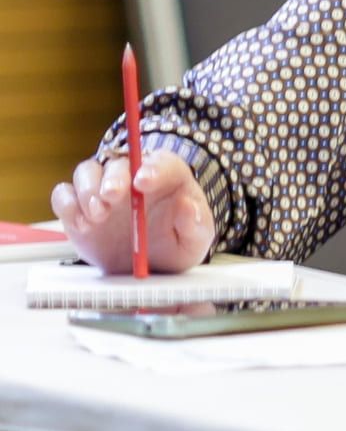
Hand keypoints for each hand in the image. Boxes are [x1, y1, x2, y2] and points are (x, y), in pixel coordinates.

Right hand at [51, 151, 214, 274]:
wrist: (145, 269)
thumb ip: (196, 225)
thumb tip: (189, 205)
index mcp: (166, 178)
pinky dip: (67, 205)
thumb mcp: (195, 243)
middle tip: (111, 196)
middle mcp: (131, 176)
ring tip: (97, 214)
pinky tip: (81, 224)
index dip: (153, 168)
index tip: (144, 181)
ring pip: (87, 171)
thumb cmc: (173, 247)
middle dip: (114, 177)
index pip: (161, 162)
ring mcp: (102, 189)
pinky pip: (64, 195)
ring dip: (88, 188)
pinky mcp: (78, 207)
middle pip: (119, 162)